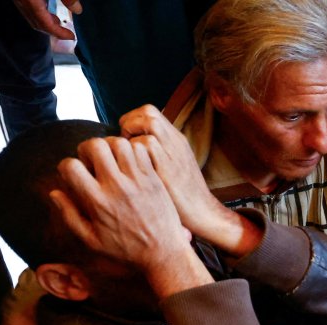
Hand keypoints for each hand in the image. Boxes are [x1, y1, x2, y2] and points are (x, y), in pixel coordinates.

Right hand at [11, 0, 77, 39]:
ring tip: (58, 21)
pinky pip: (27, 7)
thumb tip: (78, 10)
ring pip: (30, 15)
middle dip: (52, 30)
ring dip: (45, 21)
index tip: (72, 37)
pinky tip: (46, 7)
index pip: (45, 24)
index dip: (59, 33)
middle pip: (36, 23)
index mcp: (30, 1)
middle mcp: (20, 1)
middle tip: (67, 32)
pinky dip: (39, 12)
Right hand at [50, 136, 209, 296]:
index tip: (73, 174)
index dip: (66, 166)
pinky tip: (129, 164)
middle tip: (91, 162)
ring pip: (119, 142)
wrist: (164, 252)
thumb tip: (55, 193)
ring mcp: (137, 179)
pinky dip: (131, 150)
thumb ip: (70, 216)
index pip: (72, 167)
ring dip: (110, 147)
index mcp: (98, 202)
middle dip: (87, 149)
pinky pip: (140, 149)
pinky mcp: (153, 177)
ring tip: (110, 161)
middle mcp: (117, 186)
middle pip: (95, 146)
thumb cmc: (126, 250)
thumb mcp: (92, 241)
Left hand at [119, 105, 259, 254]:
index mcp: (177, 141)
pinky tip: (131, 165)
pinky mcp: (167, 166)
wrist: (203, 212)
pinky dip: (134, 150)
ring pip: (149, 122)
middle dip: (130, 121)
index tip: (126, 136)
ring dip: (132, 132)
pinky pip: (147, 144)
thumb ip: (158, 154)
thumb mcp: (175, 167)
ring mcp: (173, 152)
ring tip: (127, 151)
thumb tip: (134, 148)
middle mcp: (175, 142)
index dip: (133, 119)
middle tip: (123, 140)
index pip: (151, 113)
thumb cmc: (183, 195)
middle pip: (149, 111)